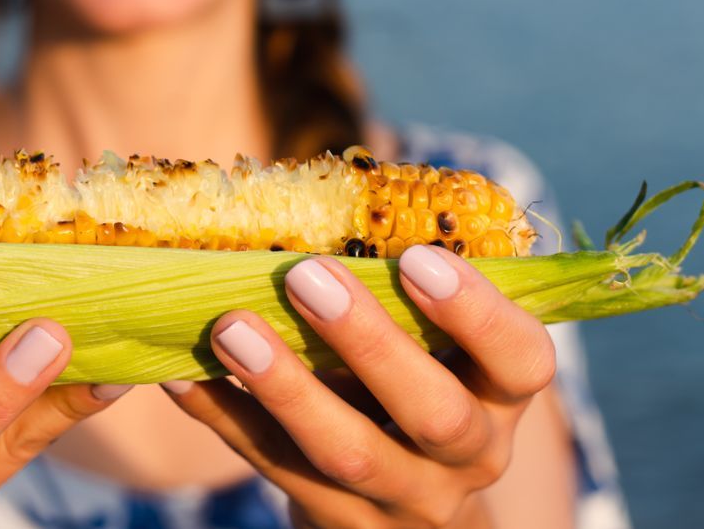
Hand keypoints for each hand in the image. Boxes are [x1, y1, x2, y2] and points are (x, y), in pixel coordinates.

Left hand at [164, 245, 557, 528]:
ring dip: (286, 387)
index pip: (522, 361)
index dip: (477, 312)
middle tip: (304, 275)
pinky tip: (181, 374)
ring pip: (348, 454)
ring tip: (231, 327)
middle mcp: (470, 456)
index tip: (417, 258)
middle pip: (434, 414)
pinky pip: (275, 469)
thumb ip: (405, 297)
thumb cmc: (418, 386)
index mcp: (501, 395)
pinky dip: (224, 417)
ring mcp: (403, 501)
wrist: (406, 509)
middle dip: (369, 342)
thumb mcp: (439, 350)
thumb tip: (322, 206)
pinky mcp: (338, 523)